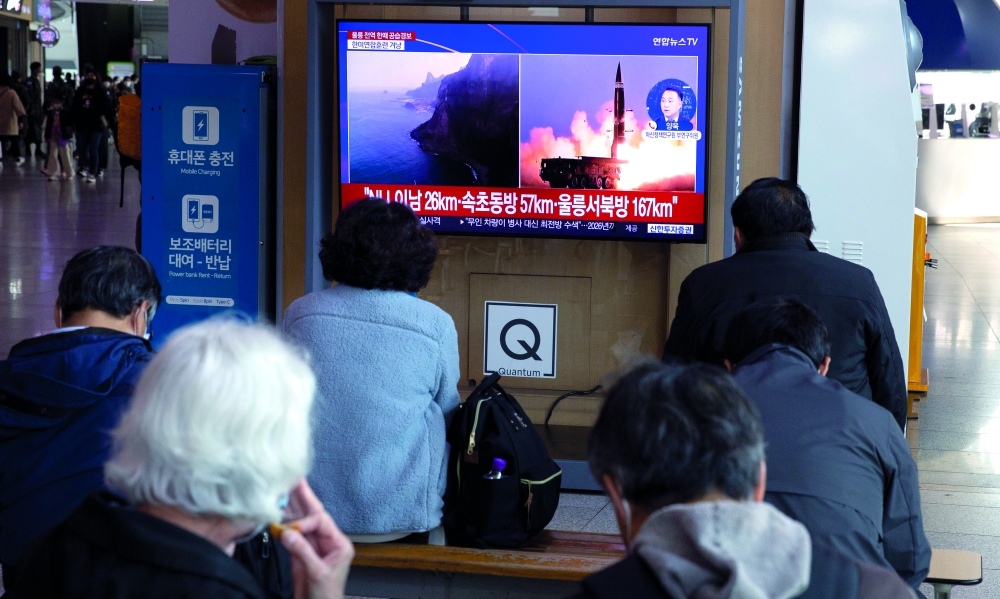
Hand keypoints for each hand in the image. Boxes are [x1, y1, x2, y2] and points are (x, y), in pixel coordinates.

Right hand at [279, 480, 354, 598]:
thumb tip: (287, 532)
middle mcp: (327, 541)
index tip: (290, 531)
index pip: (321, 521)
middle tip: (294, 479)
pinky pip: (292, 535)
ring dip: (291, 508)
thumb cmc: (325, 597)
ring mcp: (313, 547)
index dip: (305, 522)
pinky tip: (277, 513)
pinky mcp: (300, 554)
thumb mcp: (317, 573)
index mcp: (338, 544)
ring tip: (283, 489)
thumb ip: (302, 551)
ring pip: (301, 523)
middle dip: (303, 498)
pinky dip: (284, 525)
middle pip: (313, 515)